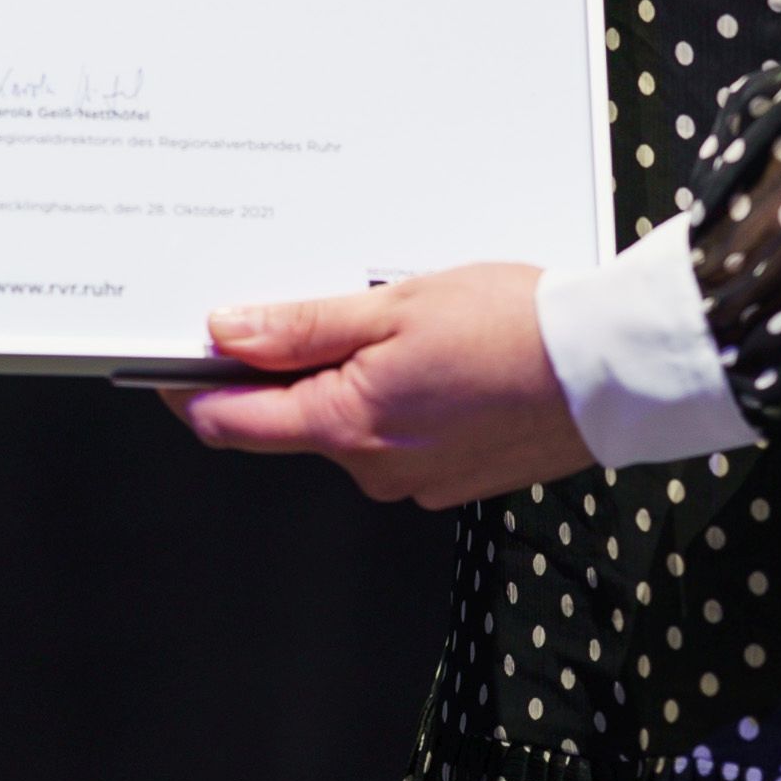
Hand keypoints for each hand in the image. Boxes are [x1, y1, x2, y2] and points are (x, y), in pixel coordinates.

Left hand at [163, 262, 593, 508]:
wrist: (611, 370)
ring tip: (390, 321)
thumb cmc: (513, 330)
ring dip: (346, 376)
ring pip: (344, 424)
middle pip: (288, 419)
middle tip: (305, 301)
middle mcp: (373, 467)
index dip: (189, 386)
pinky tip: (427, 355)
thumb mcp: (392, 307)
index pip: (230, 422)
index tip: (170, 354)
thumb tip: (225, 332)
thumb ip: (301, 326)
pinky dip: (391, 396)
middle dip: (284, 366)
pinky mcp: (449, 477)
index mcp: (347, 426)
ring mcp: (414, 479)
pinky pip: (392, 435)